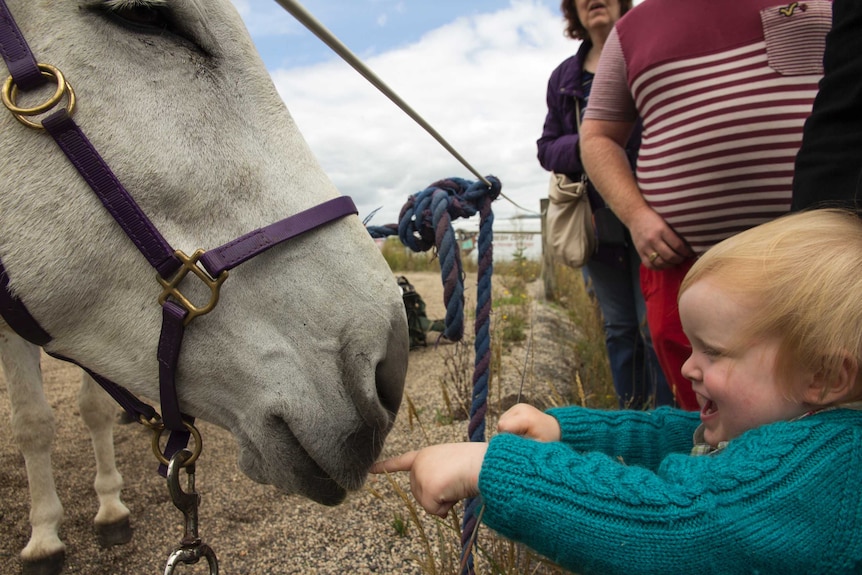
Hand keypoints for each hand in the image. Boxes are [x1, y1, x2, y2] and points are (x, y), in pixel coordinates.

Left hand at [371, 443, 487, 516]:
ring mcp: (421, 475)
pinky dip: (446, 507)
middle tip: (454, 483)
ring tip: (456, 485)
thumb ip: (438, 479)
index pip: (402, 462)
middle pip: (419, 493)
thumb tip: (440, 509)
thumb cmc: (477, 464)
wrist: (484, 464)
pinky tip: (455, 492)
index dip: (386, 467)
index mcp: (425, 454)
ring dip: (443, 501)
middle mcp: (419, 463)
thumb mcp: (453, 466)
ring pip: (426, 504)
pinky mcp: (428, 488)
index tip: (370, 470)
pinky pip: (434, 510)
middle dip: (436, 496)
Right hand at [497, 403, 560, 441]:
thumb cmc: (546, 439)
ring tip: (522, 433)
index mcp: (525, 418)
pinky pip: (505, 419)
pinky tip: (520, 429)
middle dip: (507, 434)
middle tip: (521, 439)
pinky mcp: (516, 407)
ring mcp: (517, 406)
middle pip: (501, 423)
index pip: (502, 426)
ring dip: (508, 430)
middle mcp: (520, 408)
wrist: (554, 428)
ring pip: (502, 421)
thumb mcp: (534, 446)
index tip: (516, 443)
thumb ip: (518, 444)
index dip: (506, 438)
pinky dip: (510, 426)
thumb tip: (502, 445)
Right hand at [627, 205, 693, 268]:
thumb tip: (685, 245)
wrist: (635, 216)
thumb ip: (672, 233)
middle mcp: (653, 240)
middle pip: (670, 256)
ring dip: (670, 265)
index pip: (677, 245)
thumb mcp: (665, 221)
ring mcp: (645, 247)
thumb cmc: (652, 217)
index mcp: (661, 230)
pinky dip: (658, 268)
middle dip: (679, 259)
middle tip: (683, 258)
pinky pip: (649, 265)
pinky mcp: (639, 252)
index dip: (686, 252)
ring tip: (674, 262)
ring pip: (660, 262)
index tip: (690, 253)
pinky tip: (663, 265)